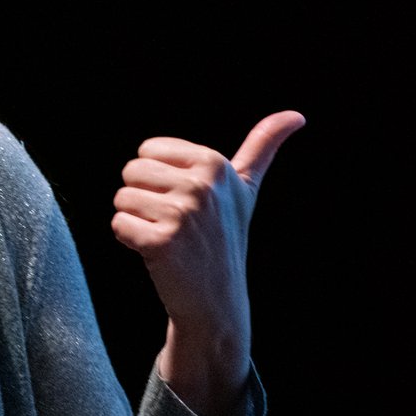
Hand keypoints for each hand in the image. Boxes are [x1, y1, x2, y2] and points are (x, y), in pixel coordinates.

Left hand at [112, 111, 303, 415]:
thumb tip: (298, 115)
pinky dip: (129, 240)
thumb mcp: (245, 189)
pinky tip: (156, 254)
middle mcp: (201, 186)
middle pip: (130, 171)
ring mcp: (182, 214)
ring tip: (168, 238)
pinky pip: (118, 224)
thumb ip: (263, 146)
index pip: (147, 149)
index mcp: (215, 164)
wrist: (216, 299)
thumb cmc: (224, 237)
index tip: (186, 201)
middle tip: (175, 224)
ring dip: (136, 220)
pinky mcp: (161, 242)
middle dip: (144, 197)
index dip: (158, 177)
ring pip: (121, 198)